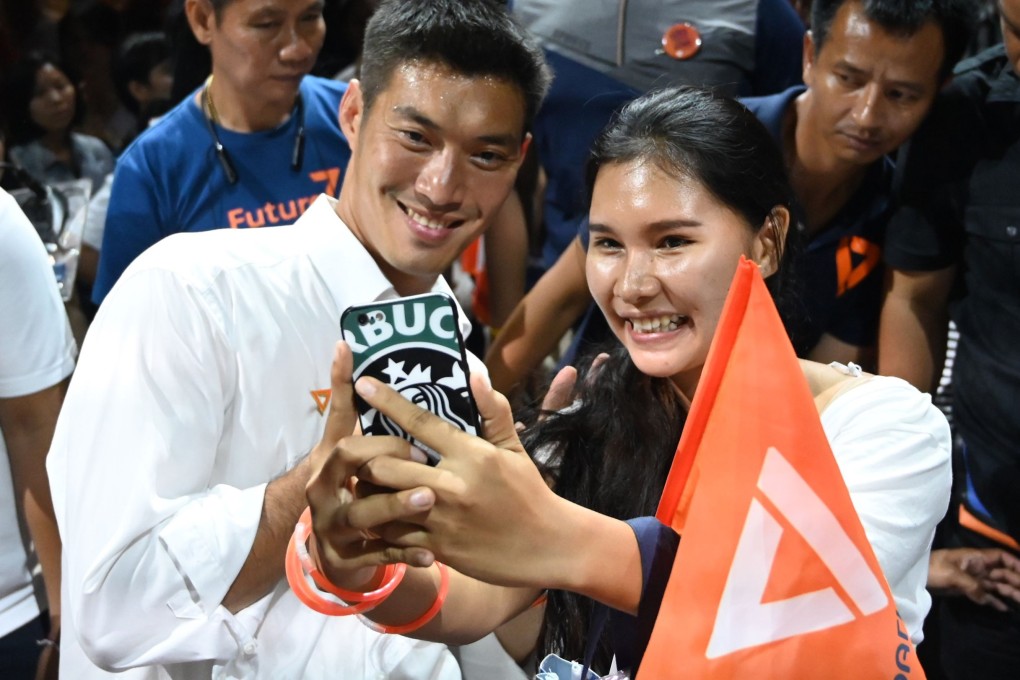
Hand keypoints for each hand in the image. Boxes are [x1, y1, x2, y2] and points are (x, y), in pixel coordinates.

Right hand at [305, 342, 434, 588]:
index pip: (343, 435)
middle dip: (385, 463)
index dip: (367, 424)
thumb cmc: (346, 480)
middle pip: (349, 472)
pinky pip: (378, 555)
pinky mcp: (346, 558)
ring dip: (395, 507)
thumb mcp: (343, 445)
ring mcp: (332, 528)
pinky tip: (433, 554)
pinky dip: (405, 554)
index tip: (401, 424)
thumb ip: (348, 403)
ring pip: (363, 518)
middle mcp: (322, 493)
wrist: (330, 541)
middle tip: (426, 465)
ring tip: (429, 501)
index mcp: (327, 461)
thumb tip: (345, 344)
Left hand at [332, 370, 573, 588]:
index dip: (387, 401)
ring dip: (367, 491)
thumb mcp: (514, 449)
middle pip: (387, 465)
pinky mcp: (438, 549)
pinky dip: (380, 523)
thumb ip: (493, 411)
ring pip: (382, 502)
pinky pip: (393, 536)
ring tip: (362, 481)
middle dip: (367, 456)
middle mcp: (452, 485)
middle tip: (360, 451)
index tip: (363, 384)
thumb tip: (475, 373)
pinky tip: (377, 515)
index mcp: (471, 454)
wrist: (547, 546)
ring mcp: (442, 520)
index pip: (420, 422)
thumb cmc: (529, 492)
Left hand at [927, 547, 1019, 610]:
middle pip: (1002, 573)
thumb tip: (987, 598)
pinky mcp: (967, 589)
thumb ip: (971, 585)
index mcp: (975, 557)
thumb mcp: (952, 574)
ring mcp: (973, 578)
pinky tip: (1005, 608)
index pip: (1001, 557)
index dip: (1015, 563)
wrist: (914, 576)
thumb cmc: (932, 568)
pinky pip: (985, 595)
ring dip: (1009, 592)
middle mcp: (978, 567)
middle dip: (1015, 580)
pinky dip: (995, 601)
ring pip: (996, 585)